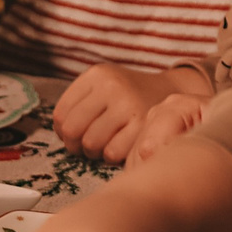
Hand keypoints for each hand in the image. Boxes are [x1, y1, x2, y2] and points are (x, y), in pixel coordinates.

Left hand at [54, 63, 211, 161]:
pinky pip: (112, 153)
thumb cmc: (129, 95)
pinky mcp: (143, 125)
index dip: (63, 131)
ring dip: (94, 152)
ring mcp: (128, 105)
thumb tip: (60, 132)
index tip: (73, 135)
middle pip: (72, 130)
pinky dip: (112, 156)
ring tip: (104, 145)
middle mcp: (111, 86)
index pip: (60, 114)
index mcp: (97, 75)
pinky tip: (119, 147)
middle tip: (85, 146)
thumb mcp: (104, 86)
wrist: (171, 92)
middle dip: (75, 144)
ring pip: (90, 143)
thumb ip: (79, 103)